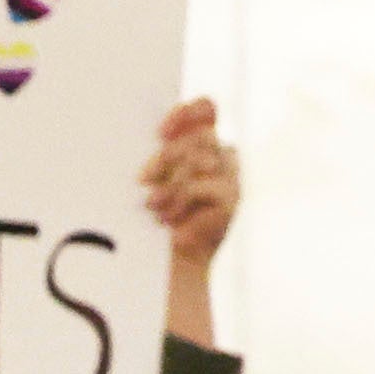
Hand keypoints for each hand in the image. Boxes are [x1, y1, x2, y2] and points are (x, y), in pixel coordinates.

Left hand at [140, 95, 238, 330]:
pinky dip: (184, 209)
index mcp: (201, 143)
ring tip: (154, 212)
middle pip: (200, 136)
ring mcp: (231, 178)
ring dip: (172, 189)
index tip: (160, 132)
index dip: (187, 112)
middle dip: (167, 158)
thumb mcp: (150, 182)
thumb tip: (152, 141)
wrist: (169, 265)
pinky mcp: (232, 202)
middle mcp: (220, 156)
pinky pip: (205, 190)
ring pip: (201, 163)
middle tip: (142, 182)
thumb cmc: (152, 218)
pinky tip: (174, 228)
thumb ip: (156, 157)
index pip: (206, 108)